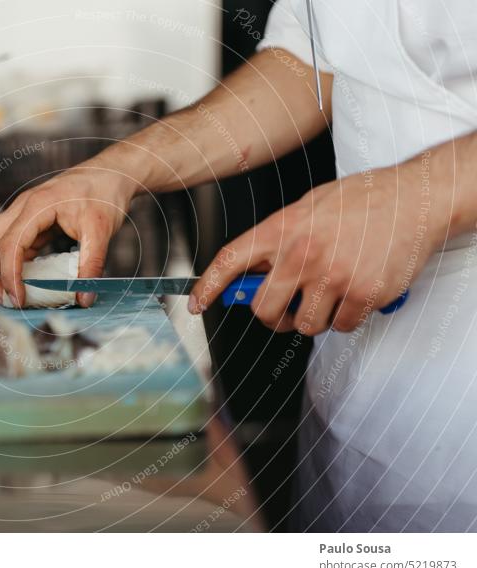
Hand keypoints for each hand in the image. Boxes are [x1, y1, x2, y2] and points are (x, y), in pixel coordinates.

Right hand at [0, 166, 133, 306]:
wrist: (112, 173)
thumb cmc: (105, 193)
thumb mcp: (101, 231)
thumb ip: (92, 265)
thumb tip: (84, 298)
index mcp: (37, 205)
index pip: (10, 244)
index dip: (9, 275)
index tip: (19, 300)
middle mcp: (23, 207)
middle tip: (5, 300)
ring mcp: (23, 213)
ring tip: (8, 294)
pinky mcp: (30, 221)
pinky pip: (8, 243)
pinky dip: (9, 264)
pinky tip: (23, 282)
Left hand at [189, 166, 441, 333]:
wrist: (415, 198)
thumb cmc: (360, 202)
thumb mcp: (307, 209)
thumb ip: (278, 240)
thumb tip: (252, 276)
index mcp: (282, 228)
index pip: (231, 260)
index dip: (208, 286)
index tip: (196, 305)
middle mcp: (302, 253)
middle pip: (266, 311)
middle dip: (275, 317)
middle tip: (287, 310)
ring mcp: (333, 275)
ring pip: (307, 325)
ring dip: (316, 317)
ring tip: (333, 291)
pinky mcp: (363, 294)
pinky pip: (343, 326)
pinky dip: (349, 317)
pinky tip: (358, 291)